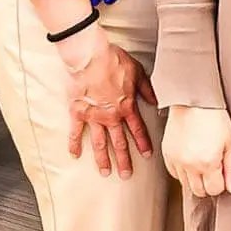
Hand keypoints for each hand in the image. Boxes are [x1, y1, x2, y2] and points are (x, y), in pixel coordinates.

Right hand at [56, 26, 156, 177]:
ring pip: (100, 143)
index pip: (138, 130)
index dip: (143, 144)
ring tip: (106, 172)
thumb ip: (147, 89)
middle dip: (124, 160)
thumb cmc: (113, 61)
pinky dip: (75, 144)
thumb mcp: (137, 72)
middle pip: (119, 142)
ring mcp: (94, 116)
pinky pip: (76, 132)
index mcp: (126, 107)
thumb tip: (156, 102)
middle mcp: (111, 116)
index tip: (146, 155)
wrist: (91, 56)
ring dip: (103, 159)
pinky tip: (75, 155)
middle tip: (126, 174)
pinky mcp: (78, 113)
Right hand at [163, 106, 230, 197]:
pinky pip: (174, 173)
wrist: (193, 99)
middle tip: (213, 165)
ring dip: (195, 177)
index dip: (221, 182)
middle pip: (199, 191)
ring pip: (186, 184)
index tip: (222, 171)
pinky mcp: (167, 154)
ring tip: (201, 157)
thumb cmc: (214, 116)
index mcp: (208, 162)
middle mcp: (190, 164)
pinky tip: (190, 156)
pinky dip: (183, 170)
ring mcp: (176, 160)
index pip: (214, 190)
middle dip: (208, 183)